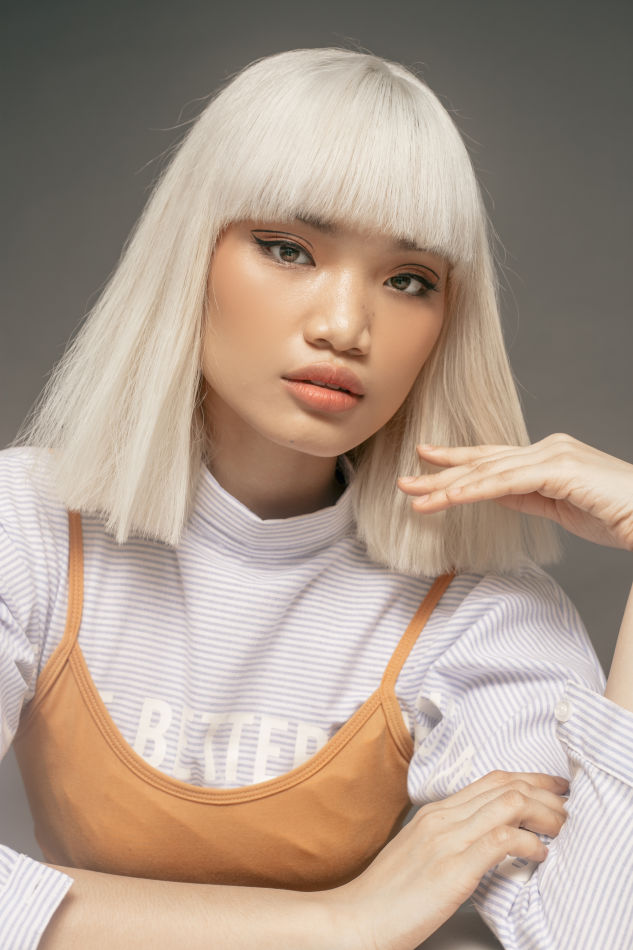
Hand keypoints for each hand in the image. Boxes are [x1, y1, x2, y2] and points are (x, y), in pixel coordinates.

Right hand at [330, 770, 568, 949]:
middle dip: (544, 791)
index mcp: (434, 813)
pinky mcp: (453, 868)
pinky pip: (501, 840)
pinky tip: (538, 854)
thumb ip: (449, 838)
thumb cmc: (387, 895)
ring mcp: (446, 840)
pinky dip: (529, 842)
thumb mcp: (419, 854)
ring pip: (508, 804)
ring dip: (544, 813)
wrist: (356, 919)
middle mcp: (442, 818)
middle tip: (564, 805)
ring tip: (559, 828)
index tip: (551, 787)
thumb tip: (485, 838)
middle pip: (505, 785)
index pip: (491, 780)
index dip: (528, 779)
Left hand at [397, 433, 632, 551]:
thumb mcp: (558, 507)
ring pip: (490, 472)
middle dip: (440, 472)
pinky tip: (450, 498)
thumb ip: (526, 496)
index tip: (425, 458)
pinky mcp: (560, 470)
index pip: (493, 457)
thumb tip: (493, 494)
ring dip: (449, 487)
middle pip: (483, 462)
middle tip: (404, 482)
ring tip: (416, 497)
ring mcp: (554, 455)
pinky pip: (508, 483)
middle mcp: (547, 448)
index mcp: (547, 456)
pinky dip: (475, 491)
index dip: (457, 458)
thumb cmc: (615, 515)